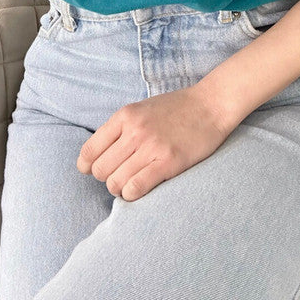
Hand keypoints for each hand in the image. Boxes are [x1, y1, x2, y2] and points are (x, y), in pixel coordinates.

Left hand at [76, 84, 232, 201]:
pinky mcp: (168, 162)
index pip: (88, 152)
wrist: (211, 105)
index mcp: (125, 115)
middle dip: (107, 178)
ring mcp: (151, 147)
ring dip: (120, 188)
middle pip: (100, 171)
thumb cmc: (176, 108)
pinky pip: (135, 188)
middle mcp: (134, 131)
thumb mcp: (142, 108)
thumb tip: (98, 156)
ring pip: (115, 183)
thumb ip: (120, 128)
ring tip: (132, 182)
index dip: (88, 167)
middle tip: (121, 175)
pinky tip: (140, 188)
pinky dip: (132, 194)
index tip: (97, 169)